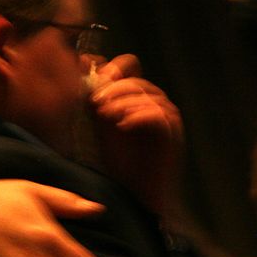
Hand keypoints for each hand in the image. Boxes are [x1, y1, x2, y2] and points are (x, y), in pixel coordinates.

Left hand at [90, 54, 183, 213]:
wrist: (134, 193)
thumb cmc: (118, 159)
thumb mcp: (100, 122)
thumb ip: (94, 96)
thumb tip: (83, 62)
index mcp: (136, 97)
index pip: (129, 66)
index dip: (111, 68)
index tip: (93, 79)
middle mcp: (154, 103)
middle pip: (136, 80)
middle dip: (113, 87)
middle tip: (95, 101)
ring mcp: (166, 118)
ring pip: (148, 95)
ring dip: (123, 101)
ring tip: (104, 114)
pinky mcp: (172, 135)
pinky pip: (159, 115)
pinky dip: (138, 116)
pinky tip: (121, 126)